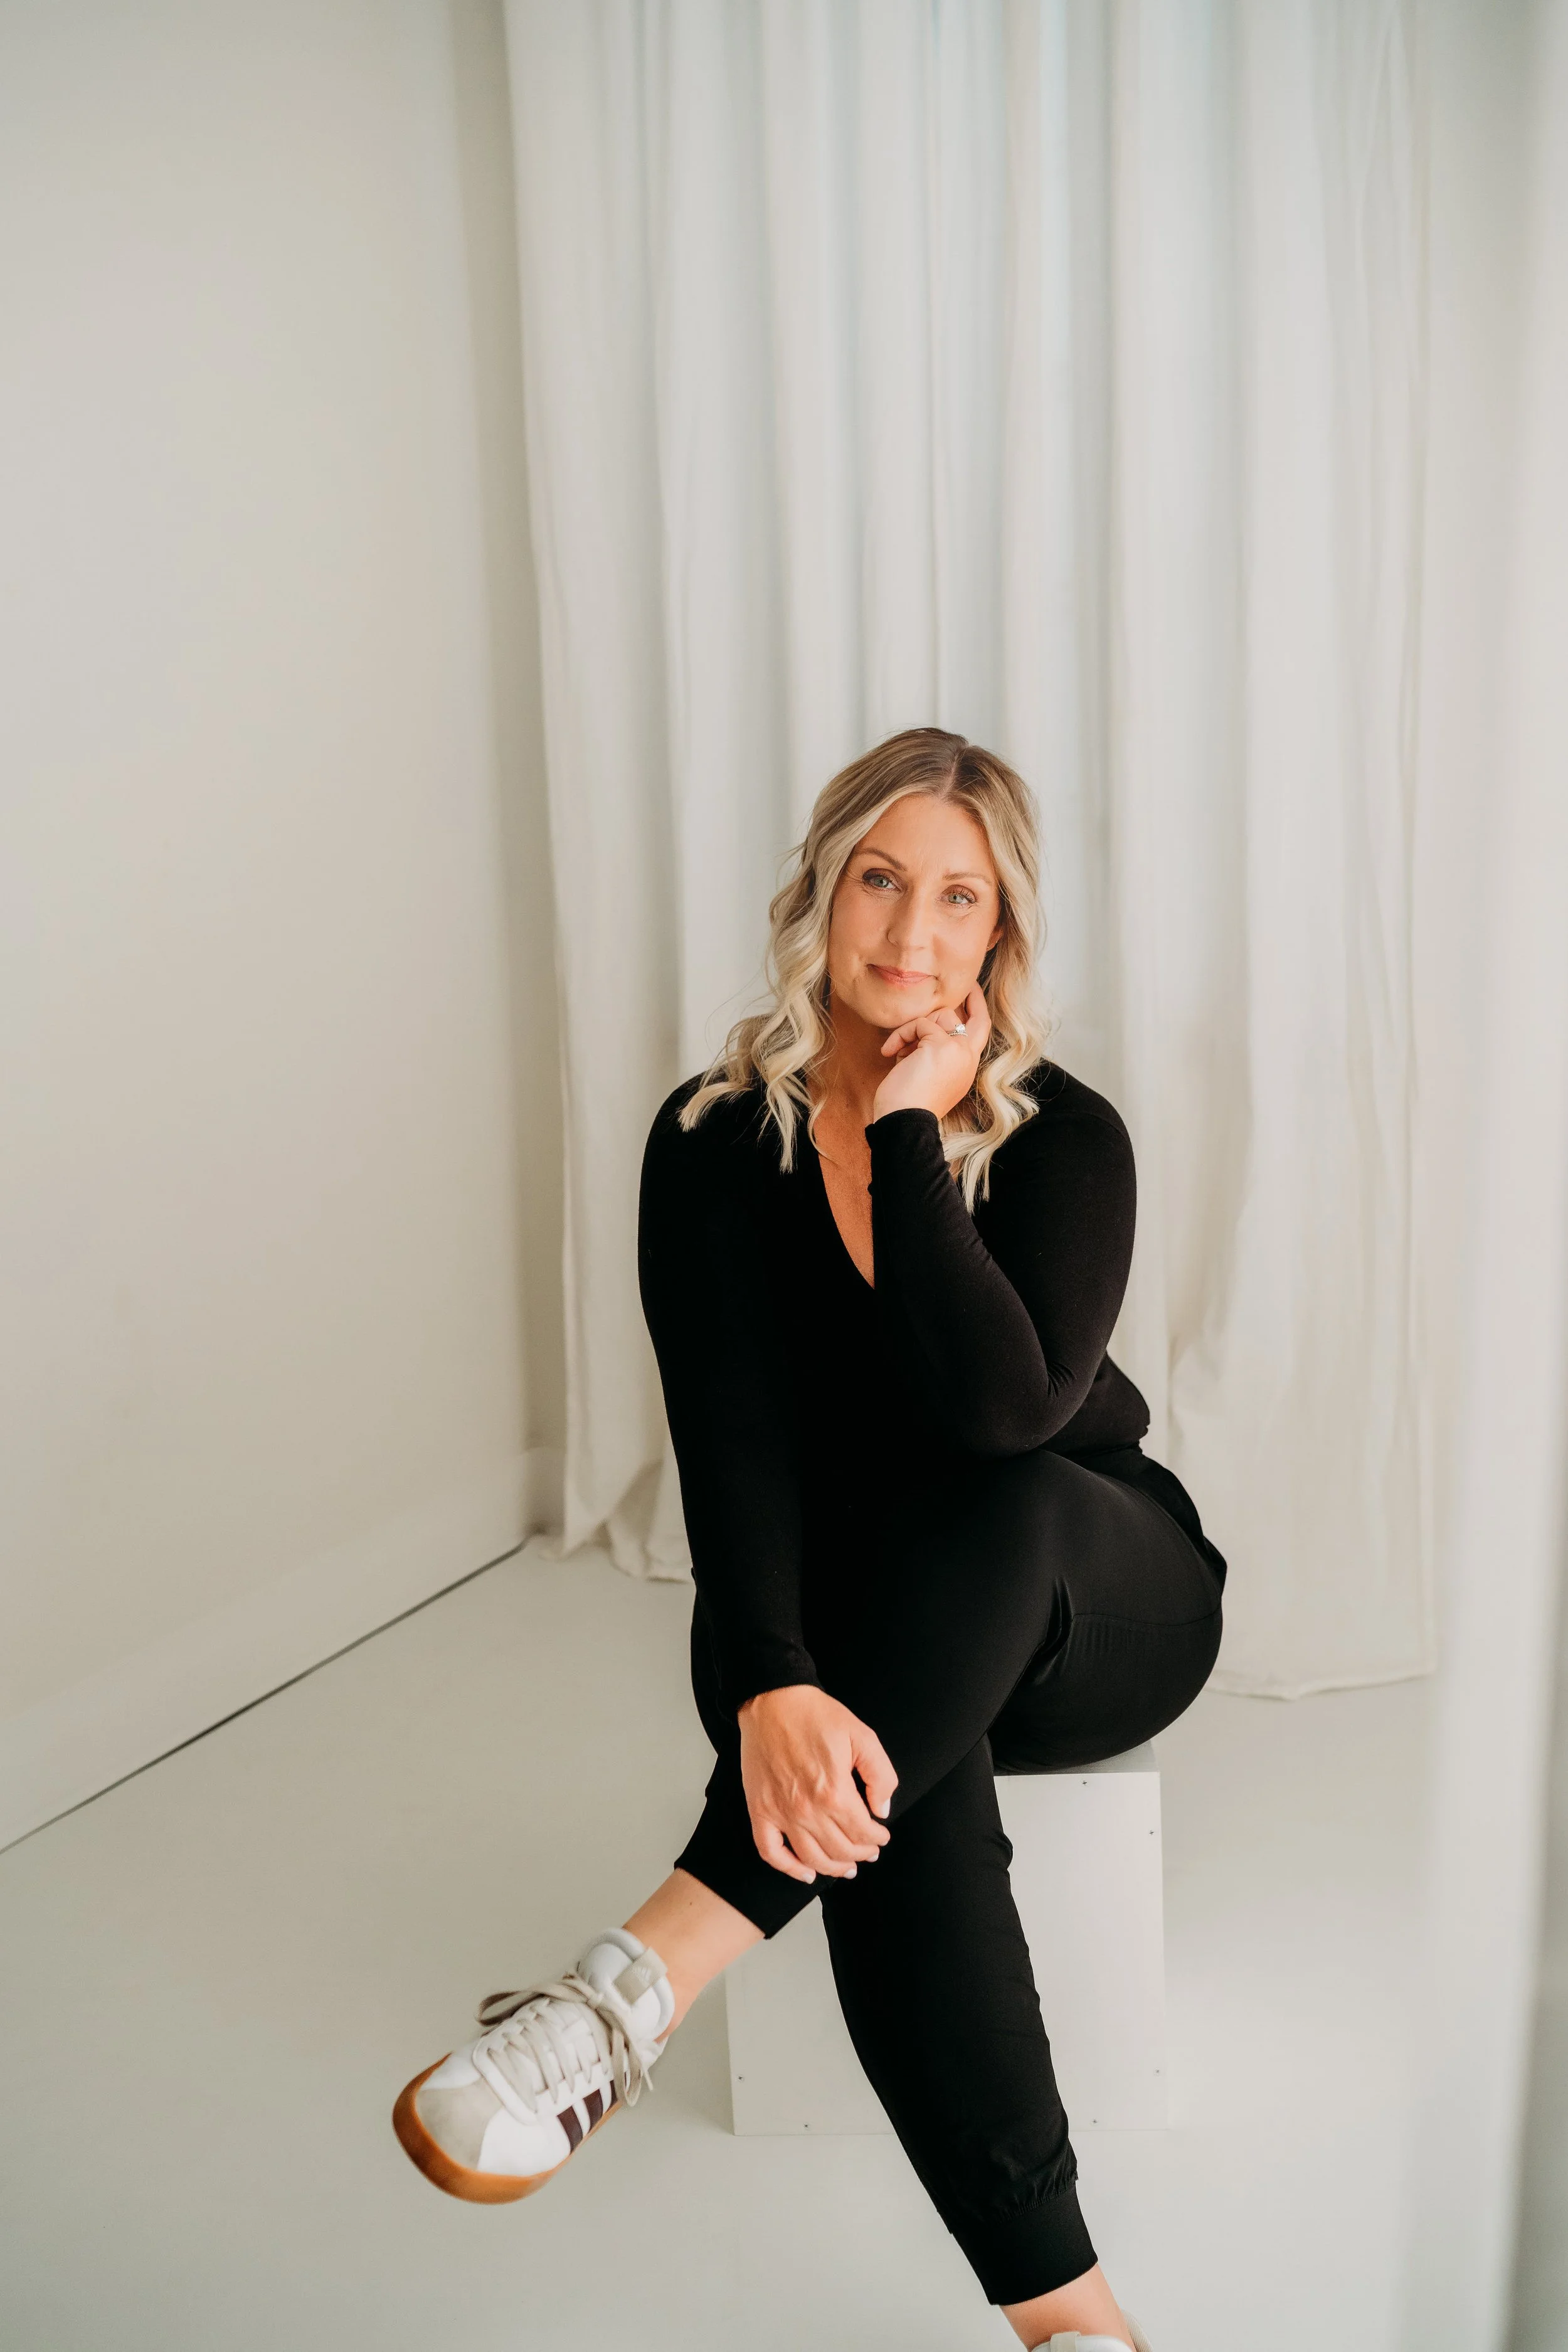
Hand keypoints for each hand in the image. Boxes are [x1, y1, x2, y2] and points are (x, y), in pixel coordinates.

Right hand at [738, 1686, 898, 1883]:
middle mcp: (807, 1809)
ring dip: (833, 1868)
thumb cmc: (816, 1716)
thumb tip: (881, 1810)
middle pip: (840, 1850)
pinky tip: (805, 1873)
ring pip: (811, 1858)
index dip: (877, 1839)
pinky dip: (788, 1869)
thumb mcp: (863, 1736)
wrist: (773, 1701)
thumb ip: (880, 1775)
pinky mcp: (760, 1810)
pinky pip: (771, 1852)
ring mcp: (780, 1812)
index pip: (863, 1833)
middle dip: (860, 1854)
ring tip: (846, 1867)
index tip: (881, 1836)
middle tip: (868, 1852)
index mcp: (834, 1792)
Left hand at [872, 981, 990, 1120]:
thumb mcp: (926, 1075)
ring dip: (913, 1028)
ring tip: (897, 1050)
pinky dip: (901, 1035)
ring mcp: (958, 1051)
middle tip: (966, 984)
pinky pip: (920, 1023)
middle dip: (972, 997)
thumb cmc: (906, 1105)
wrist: (904, 1122)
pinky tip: (889, 1052)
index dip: (977, 1011)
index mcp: (966, 1068)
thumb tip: (923, 1033)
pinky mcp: (941, 1045)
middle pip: (977, 1019)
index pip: (979, 1034)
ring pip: (941, 1016)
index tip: (971, 993)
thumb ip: (932, 1054)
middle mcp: (968, 1059)